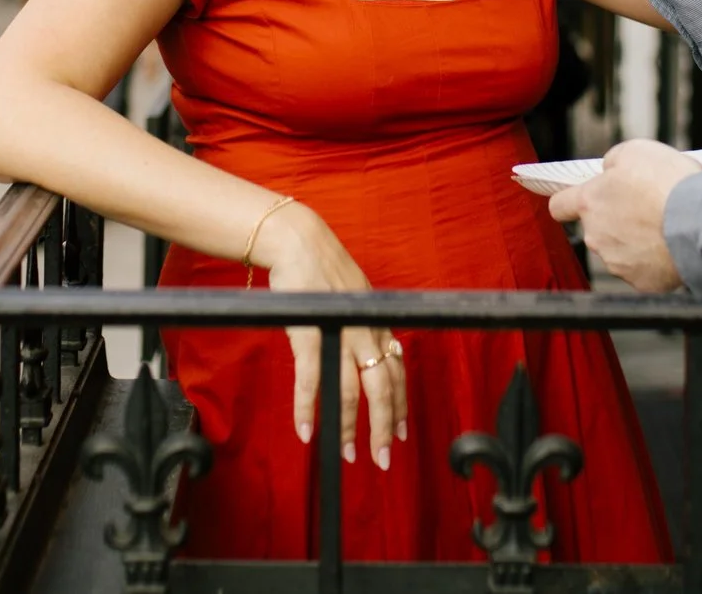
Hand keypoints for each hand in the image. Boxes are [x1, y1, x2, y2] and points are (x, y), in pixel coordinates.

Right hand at [257, 204, 408, 468]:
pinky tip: (306, 430)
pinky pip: (311, 379)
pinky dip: (308, 408)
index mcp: (376, 324)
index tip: (402, 434)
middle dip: (385, 428)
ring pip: (350, 390)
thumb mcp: (354, 298)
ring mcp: (339, 332)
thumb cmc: (322, 269)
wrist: (298, 241)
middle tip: (382, 459)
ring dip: (347, 427)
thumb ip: (363, 326)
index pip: (397, 372)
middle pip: (382, 389)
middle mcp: (365, 331)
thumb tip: (372, 352)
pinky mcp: (310, 333)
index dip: (400, 406)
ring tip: (347, 453)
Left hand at [548, 139, 701, 292]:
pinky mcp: (642, 282)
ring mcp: (618, 263)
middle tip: (644, 206)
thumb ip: (612, 162)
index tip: (577, 200)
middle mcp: (597, 236)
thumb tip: (608, 171)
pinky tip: (670, 244)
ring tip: (662, 224)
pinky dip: (654, 259)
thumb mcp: (635, 151)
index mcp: (590, 202)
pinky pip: (643, 269)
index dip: (568, 201)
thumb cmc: (669, 183)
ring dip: (635, 239)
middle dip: (615, 218)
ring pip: (619, 249)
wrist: (701, 221)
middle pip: (596, 228)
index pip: (559, 206)